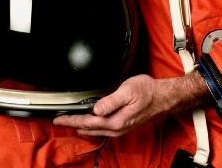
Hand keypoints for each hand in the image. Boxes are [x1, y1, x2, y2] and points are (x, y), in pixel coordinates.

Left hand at [53, 72, 209, 136]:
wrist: (162, 98)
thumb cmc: (147, 91)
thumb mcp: (128, 91)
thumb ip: (110, 100)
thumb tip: (95, 108)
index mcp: (115, 121)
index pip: (87, 121)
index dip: (71, 120)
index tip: (58, 119)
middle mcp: (116, 128)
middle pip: (88, 128)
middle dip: (73, 124)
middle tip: (59, 120)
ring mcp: (119, 128)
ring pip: (94, 130)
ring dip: (81, 125)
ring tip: (69, 120)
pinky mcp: (122, 125)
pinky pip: (101, 129)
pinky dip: (91, 125)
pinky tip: (88, 121)